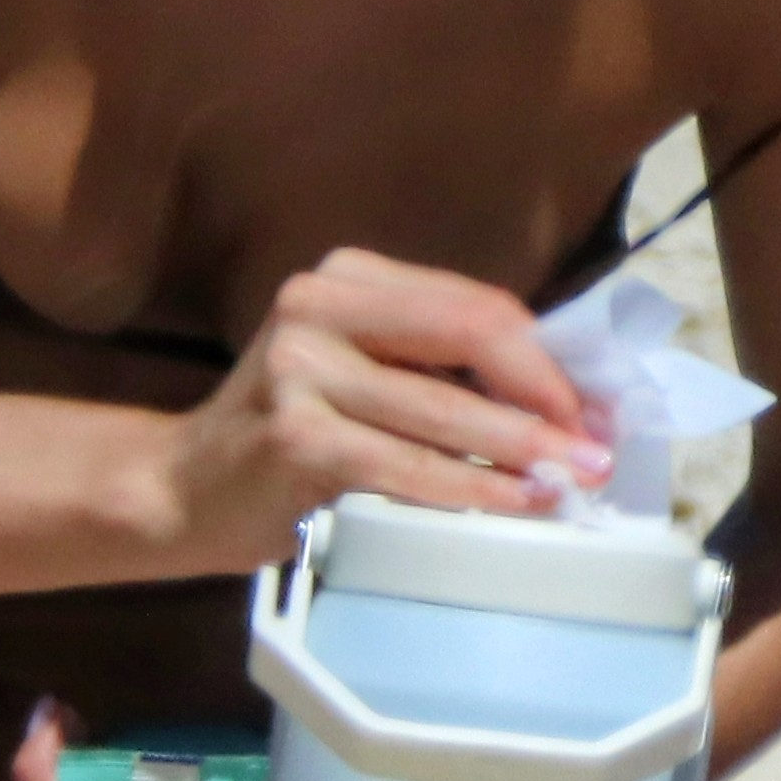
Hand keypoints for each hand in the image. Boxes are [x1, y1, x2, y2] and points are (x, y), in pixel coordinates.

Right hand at [150, 248, 606, 565]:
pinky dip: (472, 486)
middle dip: (549, 396)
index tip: (595, 406)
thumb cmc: (290, 434)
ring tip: (575, 480)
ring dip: (524, 450)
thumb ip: (441, 368)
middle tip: (599, 448)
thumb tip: (565, 401)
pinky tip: (515, 503)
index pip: (476, 305)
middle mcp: (320, 306)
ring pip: (444, 409)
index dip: (547, 358)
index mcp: (350, 278)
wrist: (181, 489)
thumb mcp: (363, 372)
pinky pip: (407, 464)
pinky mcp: (295, 436)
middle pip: (471, 336)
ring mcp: (300, 368)